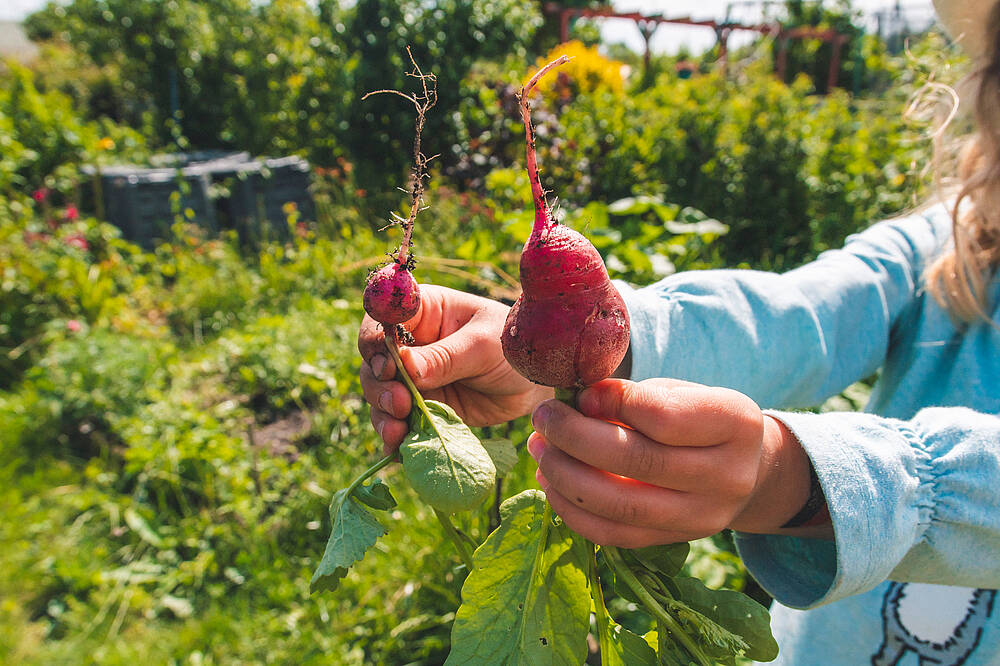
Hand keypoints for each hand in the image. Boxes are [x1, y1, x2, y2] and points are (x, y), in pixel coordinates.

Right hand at [359, 284, 552, 452]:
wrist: (533, 386)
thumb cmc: (512, 348)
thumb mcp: (483, 346)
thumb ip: (445, 357)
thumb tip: (404, 365)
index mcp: (423, 312)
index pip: (382, 319)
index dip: (376, 342)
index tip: (387, 365)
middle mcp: (411, 343)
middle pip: (373, 362)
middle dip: (379, 386)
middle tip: (398, 404)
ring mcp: (413, 377)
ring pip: (381, 394)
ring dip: (382, 414)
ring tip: (396, 432)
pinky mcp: (421, 406)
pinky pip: (398, 421)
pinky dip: (395, 435)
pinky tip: (397, 448)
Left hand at [526, 378, 817, 547]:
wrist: (741, 470)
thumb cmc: (697, 418)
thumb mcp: (680, 392)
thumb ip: (634, 396)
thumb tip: (574, 403)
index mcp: (735, 423)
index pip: (665, 417)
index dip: (614, 402)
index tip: (581, 392)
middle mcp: (727, 476)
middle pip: (638, 462)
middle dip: (576, 437)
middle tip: (544, 417)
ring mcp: (701, 517)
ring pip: (620, 504)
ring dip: (565, 475)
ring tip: (539, 447)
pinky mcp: (671, 542)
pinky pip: (612, 534)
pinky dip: (571, 510)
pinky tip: (550, 482)